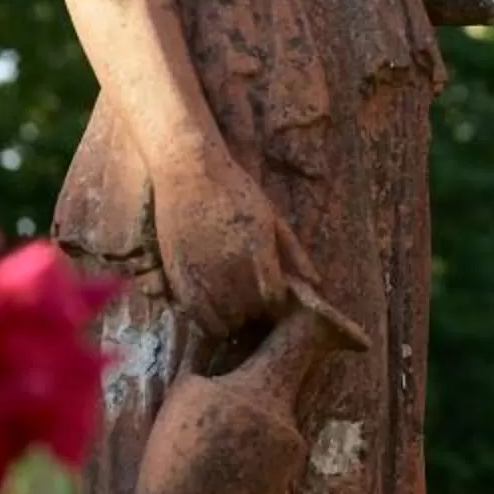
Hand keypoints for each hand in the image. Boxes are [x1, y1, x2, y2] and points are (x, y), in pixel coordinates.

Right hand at [150, 141, 297, 342]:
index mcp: (258, 246)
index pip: (273, 295)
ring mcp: (202, 268)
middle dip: (256, 314)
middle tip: (255, 311)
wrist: (189, 170)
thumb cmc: (236, 190)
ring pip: (224, 316)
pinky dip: (207, 322)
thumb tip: (316, 283)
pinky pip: (195, 311)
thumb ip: (294, 251)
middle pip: (250, 309)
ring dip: (233, 322)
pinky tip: (214, 322)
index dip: (276, 305)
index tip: (274, 304)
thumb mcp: (273, 216)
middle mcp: (230, 261)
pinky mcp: (177, 271)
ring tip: (236, 317)